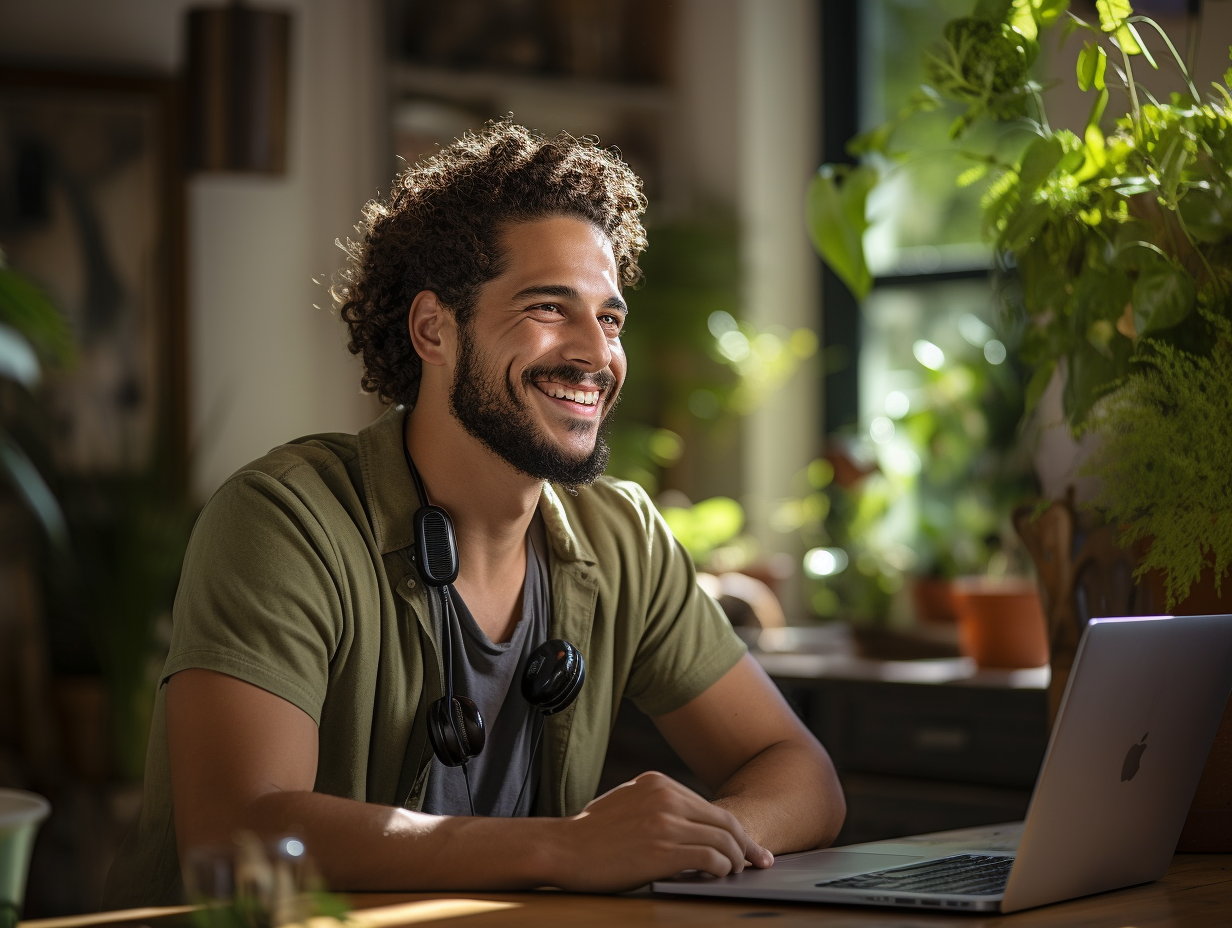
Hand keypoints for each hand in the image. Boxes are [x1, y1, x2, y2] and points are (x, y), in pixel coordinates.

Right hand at [550, 771, 772, 891]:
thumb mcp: (627, 802)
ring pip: (723, 840)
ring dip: (736, 859)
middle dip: (747, 843)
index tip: (748, 844)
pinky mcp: (664, 849)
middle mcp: (666, 796)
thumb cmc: (590, 834)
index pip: (709, 806)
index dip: (734, 828)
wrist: (561, 848)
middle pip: (724, 820)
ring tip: (737, 872)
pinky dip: (721, 868)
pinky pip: (710, 858)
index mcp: (658, 782)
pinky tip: (719, 876)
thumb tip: (691, 824)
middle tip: (761, 860)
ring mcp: (666, 821)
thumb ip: (658, 805)